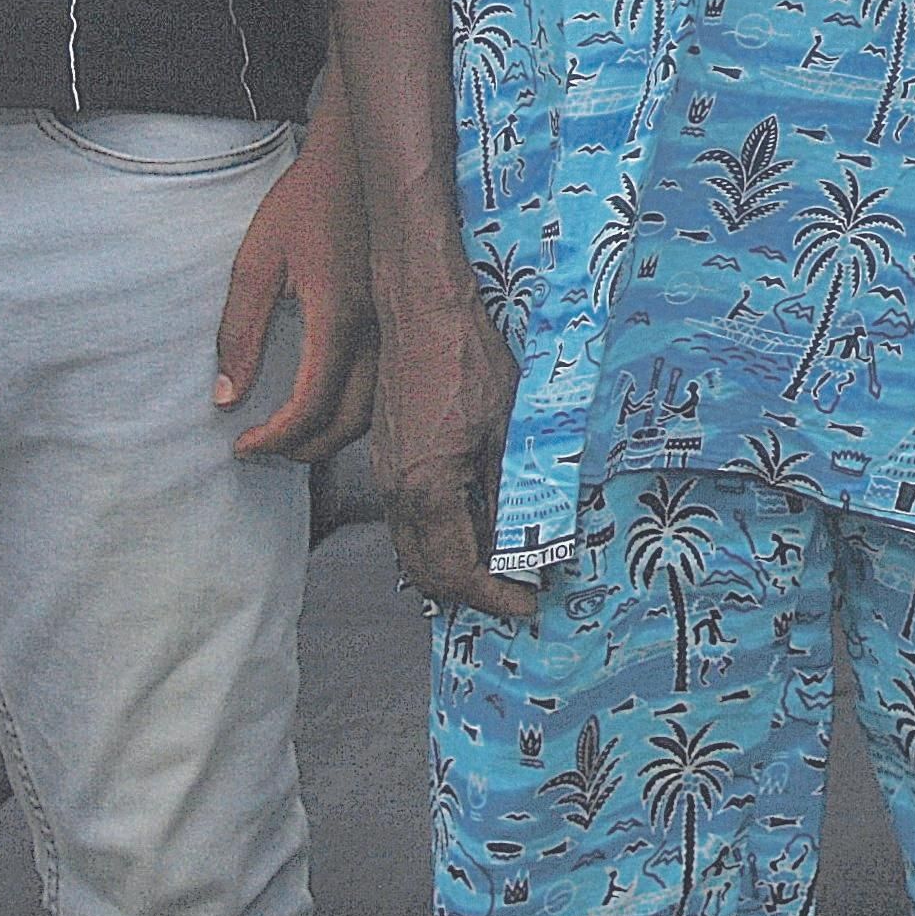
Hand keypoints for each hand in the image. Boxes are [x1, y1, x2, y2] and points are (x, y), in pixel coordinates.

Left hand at [215, 126, 374, 462]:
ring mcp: (394, 324)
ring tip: (295, 431)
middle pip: (350, 421)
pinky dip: (358, 407)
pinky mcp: (400, 315)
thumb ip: (239, 332)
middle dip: (306, 447)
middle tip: (267, 447)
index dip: (276, 437)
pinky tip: (331, 400)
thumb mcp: (257, 261)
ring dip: (335, 432)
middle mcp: (376, 330)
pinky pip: (386, 382)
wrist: (363, 159)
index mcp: (337, 319)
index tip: (243, 445)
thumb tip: (226, 395)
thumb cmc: (307, 201)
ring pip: (376, 407)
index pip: (311, 405)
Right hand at [374, 293, 535, 617]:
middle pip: (427, 572)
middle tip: (516, 591)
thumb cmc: (467, 360)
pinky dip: (435, 538)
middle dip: (471, 593)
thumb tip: (528, 544)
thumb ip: (512, 495)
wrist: (422, 311)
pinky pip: (405, 520)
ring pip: (411, 549)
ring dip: (451, 568)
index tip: (526, 604)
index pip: (457, 571)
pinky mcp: (386, 459)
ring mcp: (385, 476)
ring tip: (499, 563)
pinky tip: (471, 524)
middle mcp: (396, 492)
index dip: (494, 597)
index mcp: (427, 489)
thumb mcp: (508, 431)